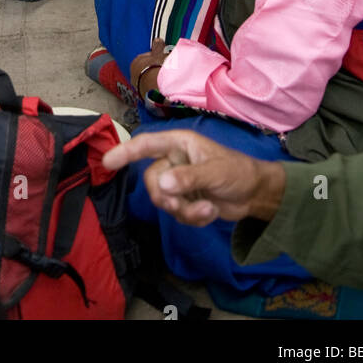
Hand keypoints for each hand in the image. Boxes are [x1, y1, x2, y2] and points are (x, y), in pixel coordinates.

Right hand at [102, 129, 286, 226]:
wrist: (255, 195)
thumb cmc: (238, 172)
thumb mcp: (215, 172)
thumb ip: (188, 177)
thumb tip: (162, 184)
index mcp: (179, 144)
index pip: (146, 145)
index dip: (125, 152)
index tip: (106, 163)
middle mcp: (174, 161)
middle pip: (152, 181)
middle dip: (167, 197)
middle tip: (184, 203)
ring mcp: (179, 182)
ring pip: (163, 200)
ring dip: (185, 210)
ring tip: (207, 209)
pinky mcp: (185, 201)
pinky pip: (176, 214)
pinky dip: (193, 218)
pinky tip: (210, 212)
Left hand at [130, 38, 167, 93]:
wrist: (159, 90)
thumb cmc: (159, 68)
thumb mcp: (160, 54)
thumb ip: (158, 47)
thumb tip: (157, 40)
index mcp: (135, 62)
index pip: (147, 57)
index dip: (157, 57)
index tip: (165, 58)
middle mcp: (133, 76)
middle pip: (148, 69)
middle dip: (156, 69)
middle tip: (167, 69)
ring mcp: (138, 88)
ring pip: (150, 81)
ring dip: (157, 80)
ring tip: (167, 79)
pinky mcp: (145, 98)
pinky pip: (153, 90)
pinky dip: (158, 88)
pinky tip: (165, 87)